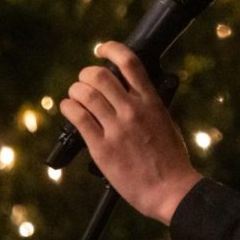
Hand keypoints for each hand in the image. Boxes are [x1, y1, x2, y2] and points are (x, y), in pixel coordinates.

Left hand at [59, 41, 201, 224]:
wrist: (171, 190)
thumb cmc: (171, 160)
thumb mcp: (166, 123)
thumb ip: (149, 106)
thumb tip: (131, 93)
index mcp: (152, 102)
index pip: (131, 63)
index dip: (112, 50)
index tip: (102, 50)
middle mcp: (133, 110)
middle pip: (100, 76)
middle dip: (86, 73)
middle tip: (84, 80)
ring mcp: (117, 128)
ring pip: (85, 95)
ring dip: (75, 91)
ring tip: (75, 96)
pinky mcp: (102, 147)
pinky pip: (78, 118)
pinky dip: (69, 108)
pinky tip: (69, 110)